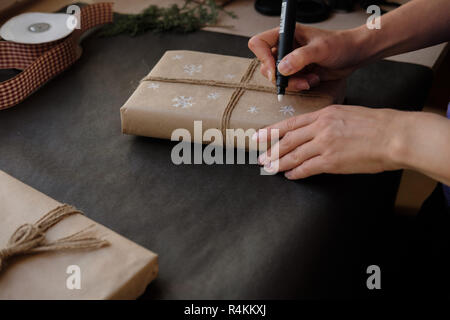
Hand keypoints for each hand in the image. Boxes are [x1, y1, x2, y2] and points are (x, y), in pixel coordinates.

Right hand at [248, 24, 365, 90]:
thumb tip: (282, 68)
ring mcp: (290, 61)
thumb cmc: (340, 44)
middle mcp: (285, 47)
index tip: (275, 70)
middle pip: (266, 65)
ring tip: (309, 80)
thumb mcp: (321, 49)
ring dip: (292, 83)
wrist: (353, 55)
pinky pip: (289, 84)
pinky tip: (312, 80)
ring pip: (277, 78)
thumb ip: (300, 58)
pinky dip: (299, 86)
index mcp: (287, 34)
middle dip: (281, 76)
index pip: (259, 43)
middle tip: (295, 79)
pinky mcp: (297, 72)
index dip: (263, 58)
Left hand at [255, 105, 403, 179]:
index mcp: (323, 114)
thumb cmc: (375, 124)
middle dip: (271, 150)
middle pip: (287, 140)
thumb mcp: (346, 113)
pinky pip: (307, 168)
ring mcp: (324, 144)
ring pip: (293, 155)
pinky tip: (290, 175)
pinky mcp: (331, 161)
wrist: (393, 135)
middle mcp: (320, 128)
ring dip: (279, 163)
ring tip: (269, 169)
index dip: (271, 131)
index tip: (259, 136)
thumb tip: (314, 131)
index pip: (290, 124)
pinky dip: (296, 173)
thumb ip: (327, 121)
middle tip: (260, 158)